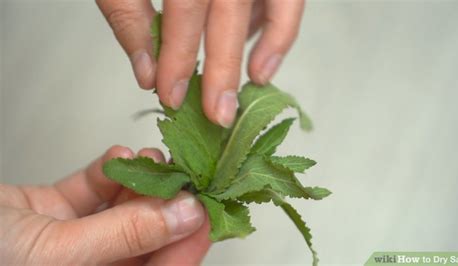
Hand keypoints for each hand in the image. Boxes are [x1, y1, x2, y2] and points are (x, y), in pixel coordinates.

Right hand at [0, 145, 210, 264]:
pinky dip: (106, 173)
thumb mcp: (56, 255)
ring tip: (150, 160)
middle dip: (165, 203)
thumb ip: (126, 237)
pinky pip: (90, 193)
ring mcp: (71, 242)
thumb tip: (187, 216)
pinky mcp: (51, 212)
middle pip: (146, 239)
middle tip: (184, 173)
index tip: (209, 206)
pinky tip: (115, 159)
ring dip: (139, 183)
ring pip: (122, 212)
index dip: (189, 242)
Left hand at [96, 0, 304, 126]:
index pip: (186, 4)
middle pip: (229, 8)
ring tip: (253, 82)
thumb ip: (130, 15)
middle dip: (223, 67)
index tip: (170, 93)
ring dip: (267, 44)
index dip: (177, 52)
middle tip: (218, 114)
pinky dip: (281, 28)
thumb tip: (147, 72)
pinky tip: (264, 60)